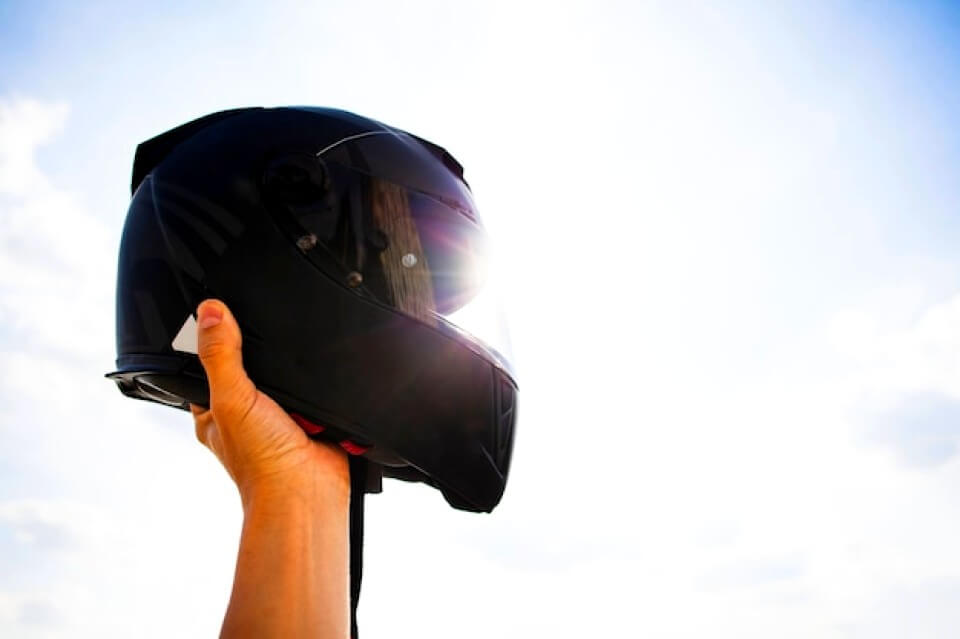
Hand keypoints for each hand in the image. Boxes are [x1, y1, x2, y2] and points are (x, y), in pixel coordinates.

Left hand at [189, 299, 348, 504]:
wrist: (309, 491)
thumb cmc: (261, 463)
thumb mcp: (231, 399)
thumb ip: (220, 355)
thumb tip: (210, 311)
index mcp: (215, 410)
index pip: (208, 362)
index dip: (217, 339)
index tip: (227, 313)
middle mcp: (247, 412)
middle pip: (252, 363)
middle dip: (265, 357)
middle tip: (269, 348)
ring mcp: (281, 414)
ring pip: (287, 374)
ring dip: (295, 373)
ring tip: (295, 376)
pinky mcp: (313, 416)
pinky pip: (316, 386)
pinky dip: (319, 383)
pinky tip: (317, 383)